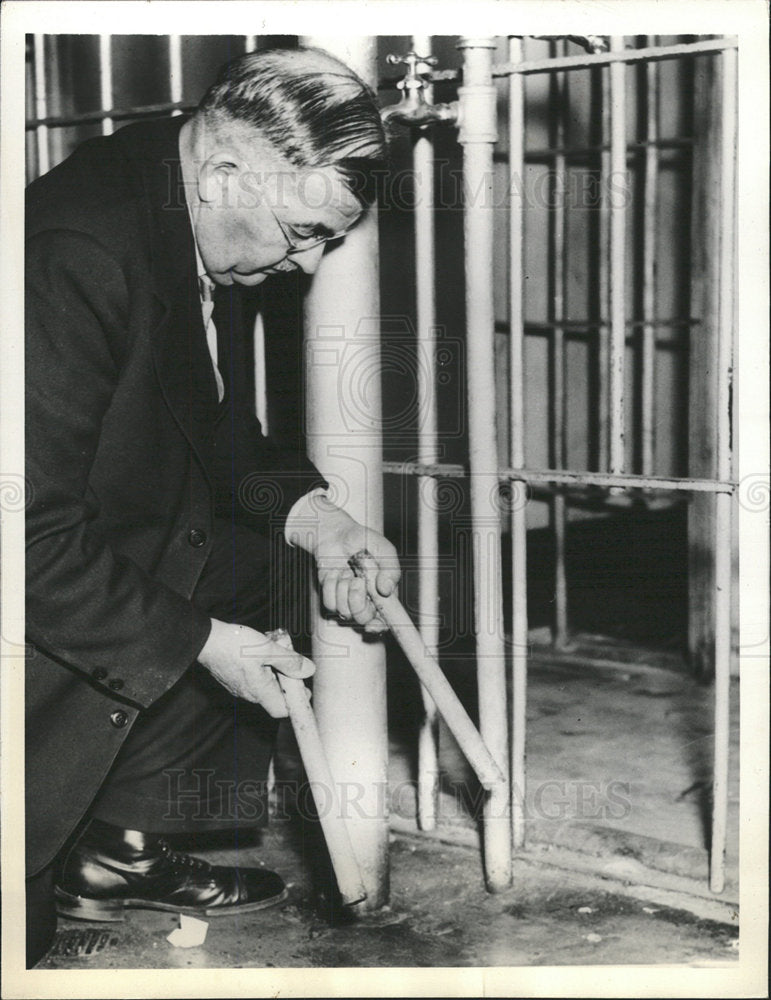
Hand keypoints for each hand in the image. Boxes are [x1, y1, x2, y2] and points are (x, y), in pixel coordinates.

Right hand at [198, 619, 314, 717]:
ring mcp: (238, 687)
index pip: (282, 710)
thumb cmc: (234, 644)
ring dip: (273, 669)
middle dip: (285, 679)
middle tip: (289, 658)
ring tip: (274, 648)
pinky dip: (261, 666)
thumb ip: (290, 661)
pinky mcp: (232, 678)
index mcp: (259, 691)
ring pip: (264, 684)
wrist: (205, 639)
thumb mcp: (268, 649)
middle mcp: (248, 694)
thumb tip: (308, 670)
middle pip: (274, 695)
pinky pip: (253, 677)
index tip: (303, 686)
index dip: (296, 702)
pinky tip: (261, 649)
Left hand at [310, 506, 399, 632]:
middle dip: (358, 601)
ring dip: (344, 589)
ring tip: (346, 571)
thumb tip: (387, 590)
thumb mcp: (383, 549)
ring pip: (345, 612)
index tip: (372, 625)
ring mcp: (347, 600)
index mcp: (384, 594)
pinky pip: (330, 604)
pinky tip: (335, 573)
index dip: (379, 626)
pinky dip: (332, 586)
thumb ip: (390, 568)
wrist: (336, 534)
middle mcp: (367, 600)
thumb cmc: (362, 540)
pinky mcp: (331, 597)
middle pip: (363, 619)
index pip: (385, 620)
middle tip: (358, 580)